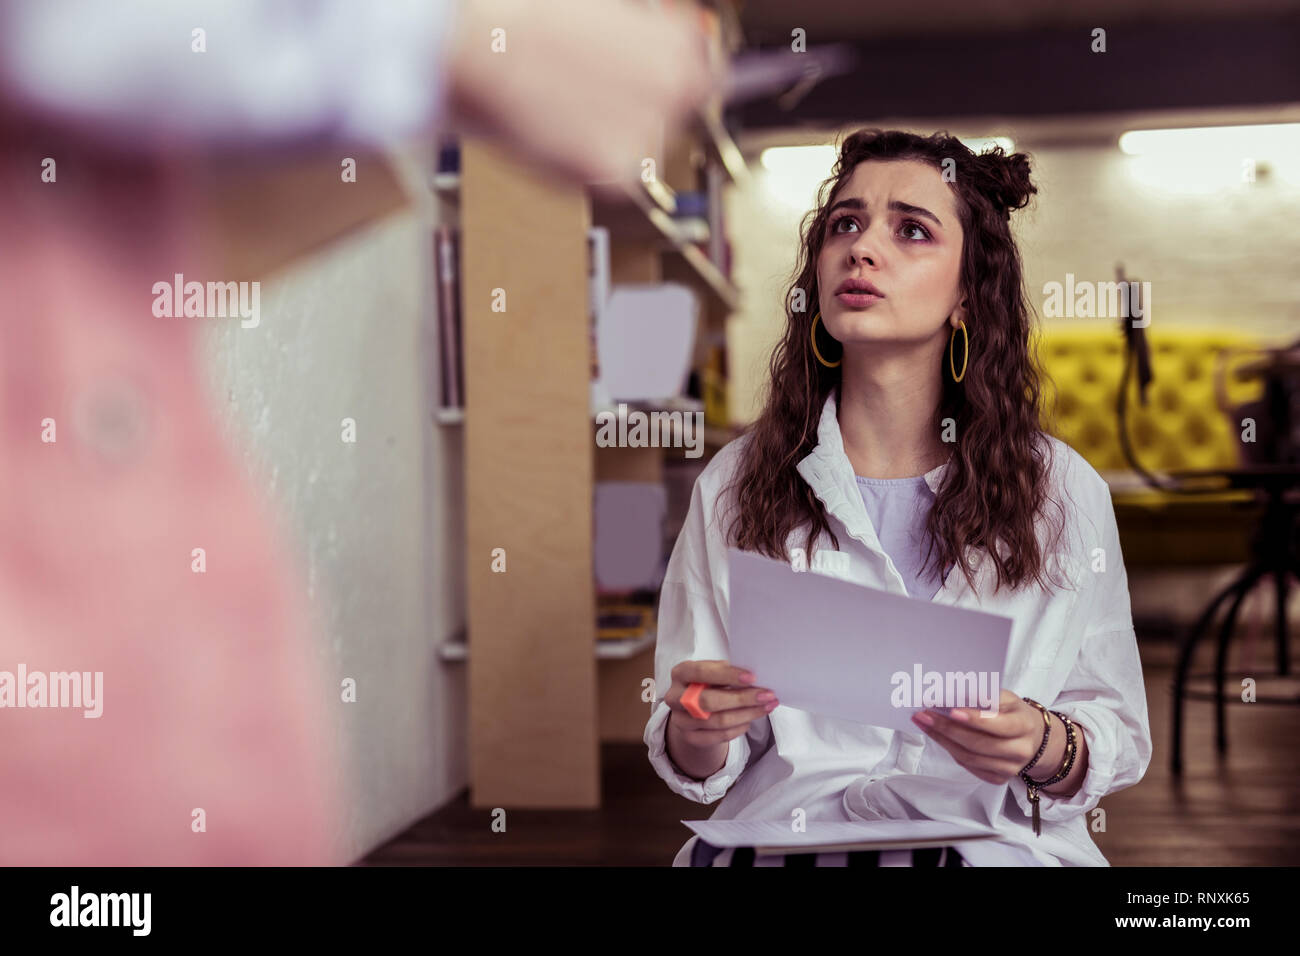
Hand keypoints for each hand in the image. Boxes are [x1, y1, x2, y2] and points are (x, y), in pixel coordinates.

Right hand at [444, 0, 724, 186]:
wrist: (484, 52)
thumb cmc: (530, 20)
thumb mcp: (604, 8)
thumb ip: (644, 36)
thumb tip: (655, 50)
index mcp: (679, 47)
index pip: (709, 74)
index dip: (680, 79)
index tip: (670, 85)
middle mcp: (674, 94)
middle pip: (675, 115)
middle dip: (645, 109)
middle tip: (597, 94)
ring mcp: (646, 137)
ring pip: (641, 148)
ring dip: (615, 136)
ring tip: (566, 106)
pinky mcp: (614, 175)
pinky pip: (612, 174)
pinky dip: (588, 161)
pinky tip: (558, 132)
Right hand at [666, 659, 776, 748]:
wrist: (692, 711)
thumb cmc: (707, 685)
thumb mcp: (712, 673)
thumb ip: (727, 673)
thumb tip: (755, 681)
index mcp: (680, 673)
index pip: (701, 672)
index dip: (727, 675)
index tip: (752, 677)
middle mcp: (675, 697)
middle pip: (709, 700)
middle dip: (742, 698)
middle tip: (767, 695)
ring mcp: (681, 720)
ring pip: (718, 720)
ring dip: (747, 714)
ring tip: (767, 707)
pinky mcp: (690, 738)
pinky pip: (720, 736)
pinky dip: (739, 727)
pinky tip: (751, 720)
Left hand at [909, 689, 1048, 785]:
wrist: (1033, 738)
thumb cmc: (1013, 713)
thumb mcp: (1006, 698)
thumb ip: (985, 696)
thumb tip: (954, 696)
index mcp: (1024, 725)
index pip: (998, 725)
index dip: (974, 719)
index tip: (951, 710)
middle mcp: (1020, 750)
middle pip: (978, 743)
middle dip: (947, 728)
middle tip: (924, 714)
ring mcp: (1009, 768)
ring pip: (969, 757)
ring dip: (942, 739)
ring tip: (924, 722)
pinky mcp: (998, 778)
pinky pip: (968, 765)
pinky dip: (950, 749)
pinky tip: (937, 736)